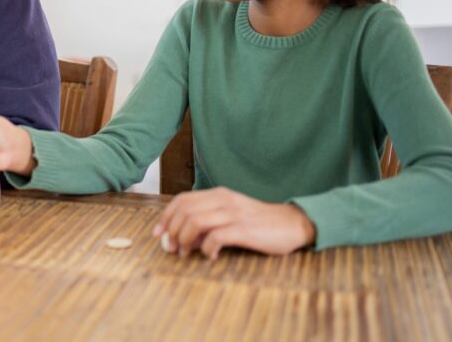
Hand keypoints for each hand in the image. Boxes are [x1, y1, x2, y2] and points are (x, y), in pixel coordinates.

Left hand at [153, 187, 315, 258]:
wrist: (293, 224)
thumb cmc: (259, 223)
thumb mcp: (231, 214)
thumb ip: (208, 221)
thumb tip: (182, 238)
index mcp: (218, 194)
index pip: (182, 200)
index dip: (166, 217)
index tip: (158, 234)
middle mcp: (223, 200)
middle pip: (184, 211)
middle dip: (172, 231)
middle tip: (172, 249)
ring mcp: (234, 214)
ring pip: (195, 222)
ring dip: (185, 240)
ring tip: (186, 254)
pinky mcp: (244, 230)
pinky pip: (215, 237)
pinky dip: (206, 249)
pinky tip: (211, 256)